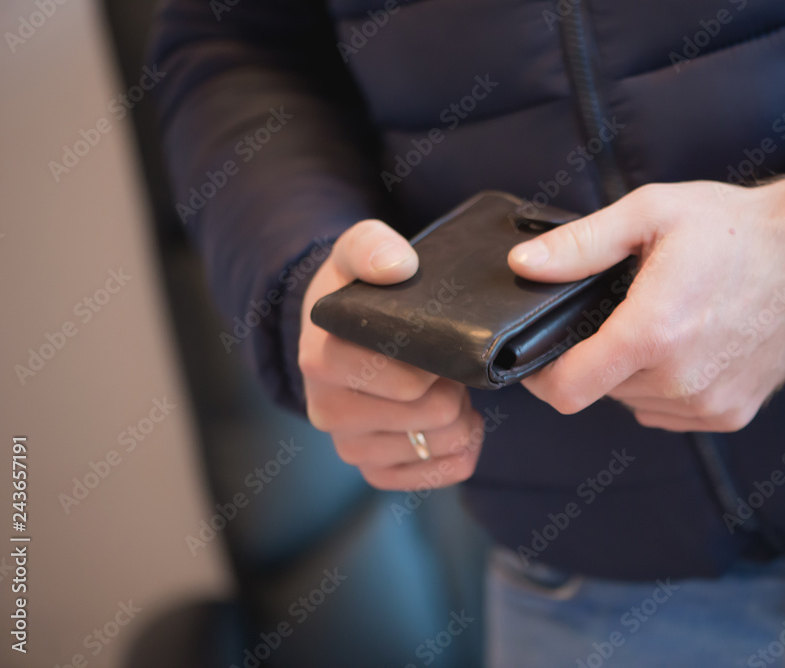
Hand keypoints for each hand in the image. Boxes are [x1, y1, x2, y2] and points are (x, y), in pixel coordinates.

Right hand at [299, 220, 483, 489]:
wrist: (337, 331)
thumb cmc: (357, 292)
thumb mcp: (358, 251)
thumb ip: (373, 247)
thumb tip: (397, 267)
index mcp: (324, 360)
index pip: (410, 381)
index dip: (443, 359)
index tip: (440, 339)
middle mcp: (329, 411)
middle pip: (437, 414)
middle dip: (454, 385)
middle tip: (445, 363)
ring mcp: (350, 446)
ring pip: (444, 445)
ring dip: (459, 415)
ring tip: (443, 385)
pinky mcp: (373, 471)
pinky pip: (442, 473)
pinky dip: (460, 448)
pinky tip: (453, 420)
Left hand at [508, 174, 784, 431]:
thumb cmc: (733, 227)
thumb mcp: (649, 213)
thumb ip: (580, 246)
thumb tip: (523, 265)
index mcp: (654, 332)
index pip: (568, 390)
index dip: (541, 376)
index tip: (538, 353)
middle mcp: (681, 380)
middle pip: (599, 391)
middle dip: (593, 356)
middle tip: (617, 311)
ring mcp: (710, 404)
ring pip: (632, 402)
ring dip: (629, 372)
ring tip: (659, 322)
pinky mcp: (731, 414)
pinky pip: (667, 412)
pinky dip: (661, 386)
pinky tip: (685, 345)